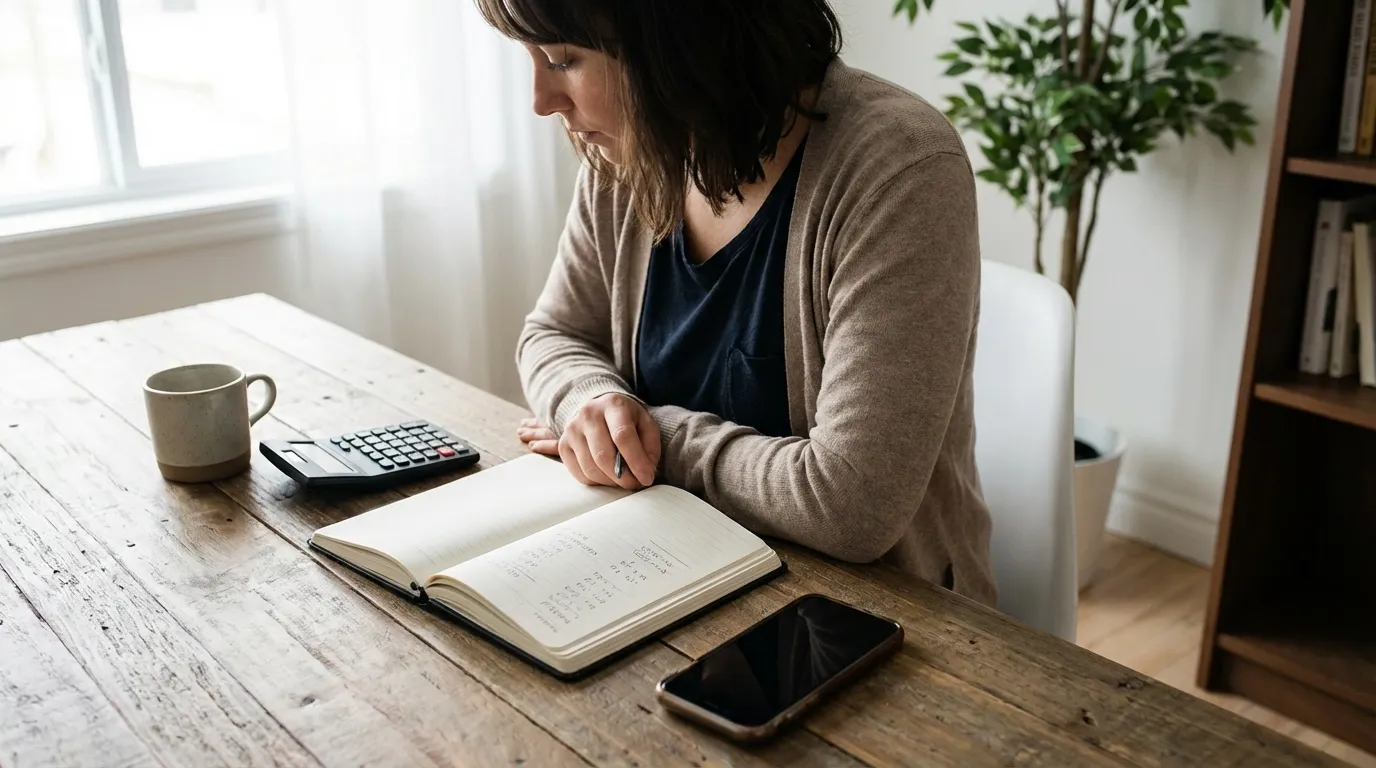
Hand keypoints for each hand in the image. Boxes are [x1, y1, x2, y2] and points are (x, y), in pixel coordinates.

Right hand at [516, 393, 659, 488]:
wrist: (599, 410)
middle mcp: (588, 414)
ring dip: (611, 482)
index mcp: (613, 405)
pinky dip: (597, 482)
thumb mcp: (646, 425)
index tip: (646, 478)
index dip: (636, 461)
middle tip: (636, 483)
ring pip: (591, 468)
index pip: (623, 436)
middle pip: (603, 455)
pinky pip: (580, 474)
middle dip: (623, 477)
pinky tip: (608, 475)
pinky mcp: (564, 445)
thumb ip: (650, 447)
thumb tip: (645, 472)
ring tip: (623, 479)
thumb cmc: (627, 420)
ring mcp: (572, 430)